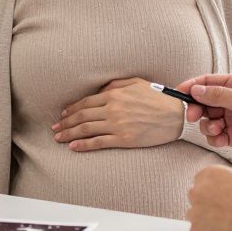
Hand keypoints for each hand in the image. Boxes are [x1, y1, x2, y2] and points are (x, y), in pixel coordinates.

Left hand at [54, 77, 183, 151]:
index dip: (71, 109)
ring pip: (86, 129)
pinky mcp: (124, 139)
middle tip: (55, 128)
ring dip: (70, 134)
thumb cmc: (158, 98)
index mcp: (114, 94)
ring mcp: (117, 125)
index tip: (63, 114)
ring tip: (59, 138)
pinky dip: (84, 145)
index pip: (86, 102)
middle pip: (82, 116)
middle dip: (66, 122)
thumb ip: (116, 85)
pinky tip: (74, 147)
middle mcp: (113, 109)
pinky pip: (99, 142)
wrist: (176, 115)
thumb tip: (100, 90)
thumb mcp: (136, 83)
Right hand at [176, 73, 231, 163]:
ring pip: (206, 120)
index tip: (178, 93)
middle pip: (203, 102)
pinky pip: (214, 136)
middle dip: (196, 109)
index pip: (208, 82)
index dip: (191, 87)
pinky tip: (223, 140)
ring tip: (218, 130)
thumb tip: (196, 89)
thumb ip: (220, 95)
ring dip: (207, 126)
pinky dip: (214, 138)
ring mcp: (231, 119)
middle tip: (193, 116)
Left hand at [186, 165, 231, 230]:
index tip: (221, 199)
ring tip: (228, 226)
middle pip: (197, 197)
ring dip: (207, 221)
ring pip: (196, 216)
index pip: (201, 181)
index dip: (213, 191)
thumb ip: (229, 183)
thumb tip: (226, 188)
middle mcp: (198, 191)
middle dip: (208, 205)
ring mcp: (195, 213)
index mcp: (210, 174)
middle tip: (225, 214)